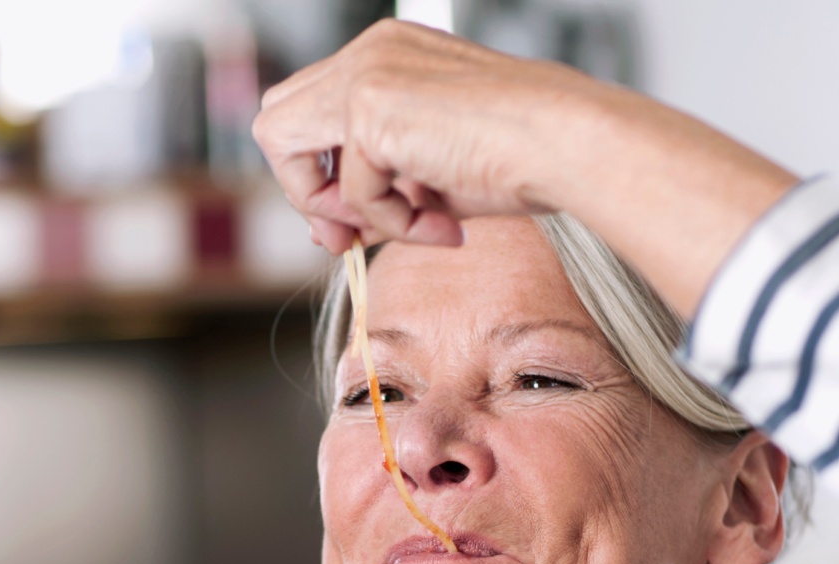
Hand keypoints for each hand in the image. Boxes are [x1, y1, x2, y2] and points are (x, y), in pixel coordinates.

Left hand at [253, 18, 597, 251]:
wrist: (563, 145)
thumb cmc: (518, 160)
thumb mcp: (430, 177)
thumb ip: (377, 191)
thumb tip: (331, 232)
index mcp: (384, 59)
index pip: (307, 115)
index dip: (317, 178)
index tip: (352, 226)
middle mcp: (367, 53)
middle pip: (274, 123)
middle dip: (304, 191)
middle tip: (348, 236)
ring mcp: (364, 75)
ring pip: (284, 148)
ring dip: (338, 207)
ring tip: (408, 225)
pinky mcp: (371, 111)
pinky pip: (353, 194)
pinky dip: (396, 224)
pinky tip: (444, 223)